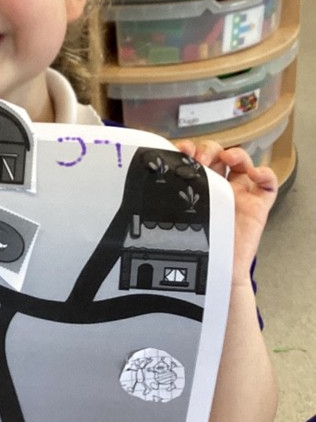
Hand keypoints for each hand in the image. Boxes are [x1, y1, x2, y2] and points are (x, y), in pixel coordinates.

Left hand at [174, 139, 277, 285]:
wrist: (211, 273)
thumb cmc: (192, 245)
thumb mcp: (176, 214)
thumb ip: (168, 196)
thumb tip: (152, 174)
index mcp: (198, 187)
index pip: (196, 158)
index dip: (191, 149)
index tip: (180, 151)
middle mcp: (219, 187)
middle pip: (219, 155)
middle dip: (209, 150)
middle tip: (198, 159)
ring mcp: (240, 194)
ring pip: (243, 162)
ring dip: (236, 154)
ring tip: (226, 158)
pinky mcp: (258, 206)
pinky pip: (268, 183)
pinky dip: (265, 172)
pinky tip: (255, 173)